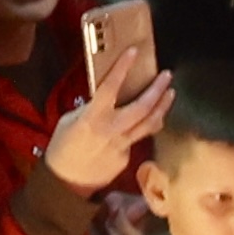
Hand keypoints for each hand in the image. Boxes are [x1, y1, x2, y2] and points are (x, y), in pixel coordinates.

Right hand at [41, 64, 168, 192]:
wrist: (66, 182)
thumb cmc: (62, 147)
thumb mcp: (70, 121)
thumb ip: (91, 108)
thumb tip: (106, 98)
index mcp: (93, 117)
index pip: (110, 87)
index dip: (123, 68)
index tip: (133, 52)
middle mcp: (112, 130)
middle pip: (142, 108)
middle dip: (157, 90)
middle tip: (166, 76)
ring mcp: (123, 145)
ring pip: (150, 124)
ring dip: (163, 108)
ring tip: (170, 94)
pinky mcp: (128, 157)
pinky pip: (139, 139)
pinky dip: (143, 128)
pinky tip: (146, 122)